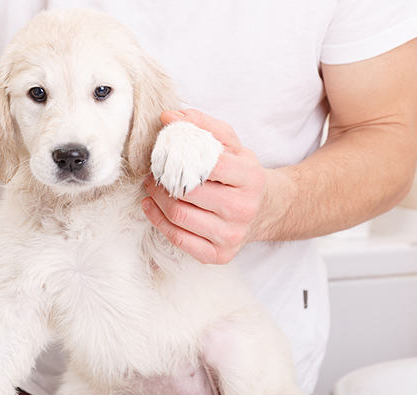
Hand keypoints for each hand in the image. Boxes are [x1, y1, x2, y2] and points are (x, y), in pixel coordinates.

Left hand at [142, 109, 267, 263]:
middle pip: (188, 192)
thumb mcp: (231, 144)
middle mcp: (243, 209)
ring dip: (156, 199)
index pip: (209, 165)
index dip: (180, 157)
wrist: (264, 210)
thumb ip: (202, 125)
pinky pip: (178, 238)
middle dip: (163, 180)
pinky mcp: (219, 254)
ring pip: (179, 216)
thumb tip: (168, 117)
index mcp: (250, 178)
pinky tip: (151, 206)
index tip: (166, 154)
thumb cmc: (240, 174)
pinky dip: (157, 221)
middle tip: (153, 171)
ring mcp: (232, 235)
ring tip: (152, 186)